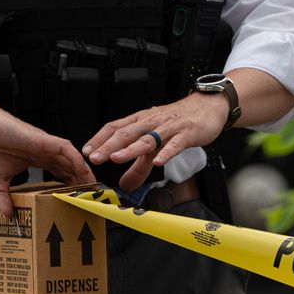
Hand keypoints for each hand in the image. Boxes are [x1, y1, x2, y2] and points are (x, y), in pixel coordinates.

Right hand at [0, 104, 95, 216]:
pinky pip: (64, 148)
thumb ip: (2, 197)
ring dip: (83, 170)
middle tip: (91, 195)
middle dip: (82, 181)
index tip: (78, 199)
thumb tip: (7, 215)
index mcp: (36, 160)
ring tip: (92, 185)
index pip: (60, 174)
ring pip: (71, 158)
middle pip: (70, 167)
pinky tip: (82, 169)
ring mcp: (44, 145)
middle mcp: (44, 152)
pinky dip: (74, 158)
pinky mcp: (42, 139)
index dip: (70, 185)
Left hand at [82, 93, 228, 190]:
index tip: (87, 152)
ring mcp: (169, 127)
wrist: (207, 107)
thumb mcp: (156, 144)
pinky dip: (167, 152)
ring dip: (131, 149)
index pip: (115, 127)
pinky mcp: (186, 133)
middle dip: (109, 145)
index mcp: (141, 121)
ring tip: (118, 158)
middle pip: (127, 132)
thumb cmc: (178, 123)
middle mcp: (151, 122)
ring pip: (148, 138)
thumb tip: (124, 185)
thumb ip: (140, 166)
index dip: (100, 139)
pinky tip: (159, 162)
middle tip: (95, 158)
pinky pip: (175, 144)